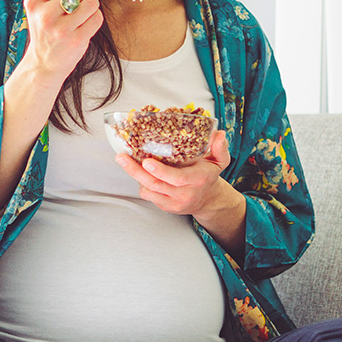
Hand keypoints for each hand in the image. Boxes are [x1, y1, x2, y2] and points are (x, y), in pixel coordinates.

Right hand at [20, 0, 103, 88]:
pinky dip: (96, 17)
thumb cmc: (46, 31)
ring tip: (85, 10)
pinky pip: (97, 18)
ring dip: (93, 3)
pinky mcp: (76, 40)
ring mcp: (60, 29)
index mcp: (34, 2)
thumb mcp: (41, 7)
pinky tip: (86, 23)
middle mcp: (45, 15)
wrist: (44, 62)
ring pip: (91, 2)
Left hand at [114, 130, 245, 254]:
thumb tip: (219, 134)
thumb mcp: (219, 161)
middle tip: (121, 157)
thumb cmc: (208, 176)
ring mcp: (174, 202)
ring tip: (124, 160)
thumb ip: (220, 148)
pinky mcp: (165, 207)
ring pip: (149, 190)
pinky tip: (139, 171)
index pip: (177, 178)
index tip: (146, 161)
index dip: (160, 171)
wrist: (207, 200)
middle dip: (135, 170)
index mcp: (197, 179)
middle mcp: (185, 193)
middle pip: (156, 184)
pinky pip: (148, 195)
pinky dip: (142, 183)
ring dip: (135, 175)